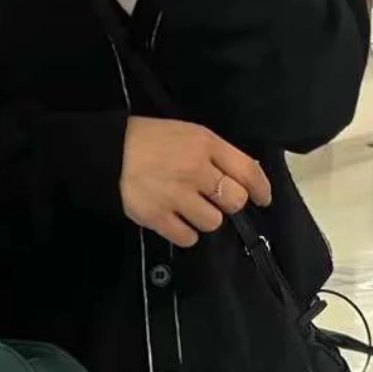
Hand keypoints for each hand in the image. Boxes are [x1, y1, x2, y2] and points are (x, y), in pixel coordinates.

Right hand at [121, 118, 271, 248]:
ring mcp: (176, 195)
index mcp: (206, 145)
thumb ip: (217, 154)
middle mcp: (195, 170)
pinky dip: (186, 233)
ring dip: (205, 219)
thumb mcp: (190, 134)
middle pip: (234, 201)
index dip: (261, 189)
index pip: (248, 170)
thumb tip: (244, 180)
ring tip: (189, 209)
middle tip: (214, 201)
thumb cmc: (153, 140)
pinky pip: (188, 238)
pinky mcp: (157, 217)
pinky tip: (176, 221)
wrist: (109, 152)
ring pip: (212, 223)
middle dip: (229, 204)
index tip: (263, 199)